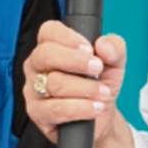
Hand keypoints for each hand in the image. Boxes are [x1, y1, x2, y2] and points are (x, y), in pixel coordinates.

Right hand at [25, 20, 127, 144]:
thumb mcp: (114, 62)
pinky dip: (80, 108)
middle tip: (97, 69)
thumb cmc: (100, 83)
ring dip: (85, 89)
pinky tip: (94, 107)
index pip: (49, 31)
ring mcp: (33, 90)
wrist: (101, 115)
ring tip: (103, 93)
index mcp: (51, 46)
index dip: (69, 38)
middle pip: (45, 55)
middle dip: (76, 61)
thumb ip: (114, 47)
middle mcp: (37, 65)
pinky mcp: (37, 113)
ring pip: (54, 84)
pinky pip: (56, 109)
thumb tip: (104, 45)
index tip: (90, 49)